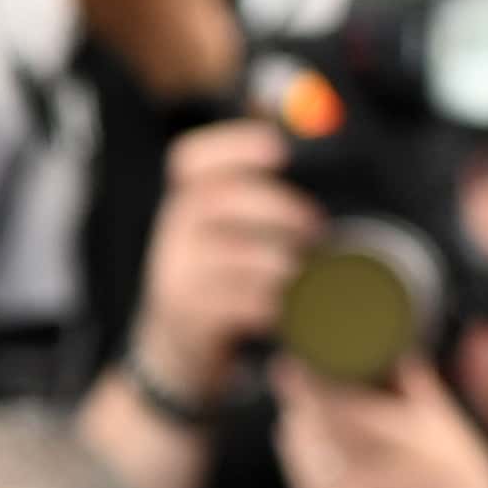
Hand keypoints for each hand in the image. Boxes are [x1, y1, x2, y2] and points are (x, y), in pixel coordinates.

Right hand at [134, 120, 309, 403]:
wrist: (175, 345)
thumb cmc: (220, 278)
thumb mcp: (225, 232)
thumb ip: (256, 191)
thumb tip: (293, 141)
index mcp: (184, 201)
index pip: (191, 160)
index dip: (233, 146)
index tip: (279, 151)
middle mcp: (172, 232)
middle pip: (217, 198)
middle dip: (278, 208)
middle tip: (316, 229)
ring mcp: (175, 274)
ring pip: (234, 255)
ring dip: (282, 263)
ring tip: (304, 274)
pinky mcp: (187, 314)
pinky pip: (239, 302)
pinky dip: (274, 304)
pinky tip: (288, 308)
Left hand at [270, 357, 487, 487]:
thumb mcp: (457, 445)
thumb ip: (418, 397)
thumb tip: (394, 348)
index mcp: (416, 449)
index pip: (340, 408)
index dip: (306, 383)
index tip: (291, 361)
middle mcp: (380, 480)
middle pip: (312, 428)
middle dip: (300, 403)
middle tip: (298, 380)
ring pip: (302, 456)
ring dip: (299, 430)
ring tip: (305, 414)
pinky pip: (305, 487)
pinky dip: (303, 465)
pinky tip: (313, 452)